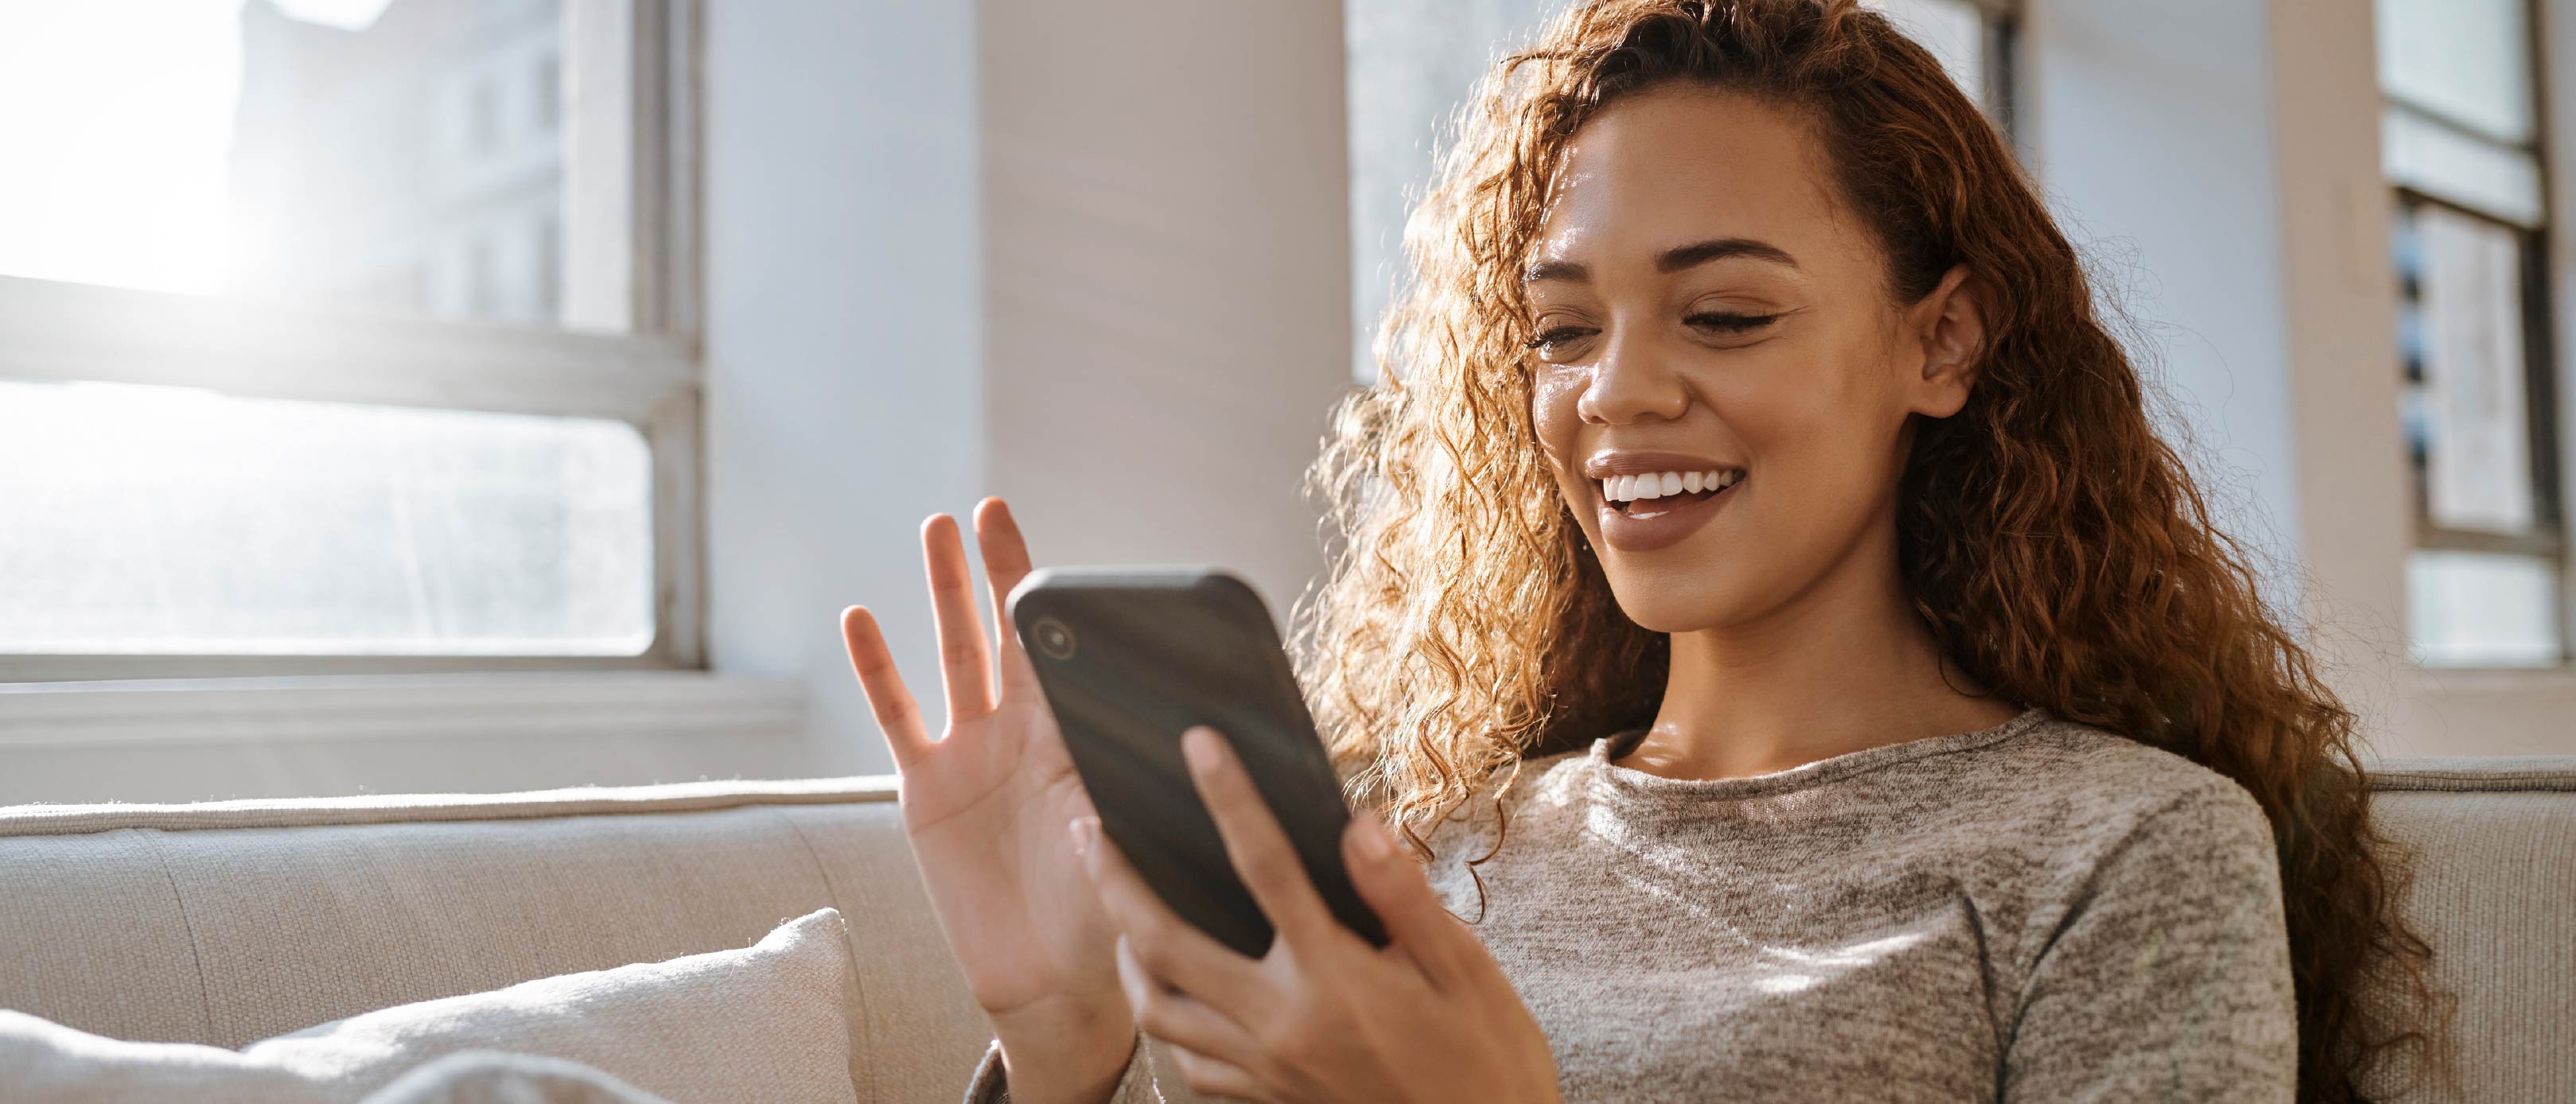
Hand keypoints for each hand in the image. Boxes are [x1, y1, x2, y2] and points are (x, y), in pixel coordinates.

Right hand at [838, 499, 1131, 1103]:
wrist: (1049, 980)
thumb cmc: (1102, 915)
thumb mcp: (1118, 853)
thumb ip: (1110, 808)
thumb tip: (1118, 775)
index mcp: (1076, 740)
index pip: (1066, 655)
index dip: (1056, 602)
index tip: (1054, 550)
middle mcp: (1023, 734)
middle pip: (1007, 635)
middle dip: (999, 570)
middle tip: (989, 507)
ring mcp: (970, 754)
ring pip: (954, 656)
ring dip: (943, 594)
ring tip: (937, 528)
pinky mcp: (924, 787)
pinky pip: (899, 716)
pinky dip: (878, 669)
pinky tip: (861, 618)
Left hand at [1075, 726, 1561, 1103]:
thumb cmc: (1486, 1058)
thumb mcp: (1466, 970)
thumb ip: (1403, 897)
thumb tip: (1357, 826)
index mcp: (1335, 977)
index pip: (1266, 867)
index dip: (1230, 798)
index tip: (1200, 745)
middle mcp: (1283, 1023)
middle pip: (1166, 942)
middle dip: (1116, 881)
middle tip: (1090, 831)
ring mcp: (1265, 1069)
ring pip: (1156, 1009)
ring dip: (1123, 953)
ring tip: (1116, 910)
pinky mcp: (1265, 1102)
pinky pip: (1186, 1062)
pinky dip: (1165, 1020)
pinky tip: (1170, 990)